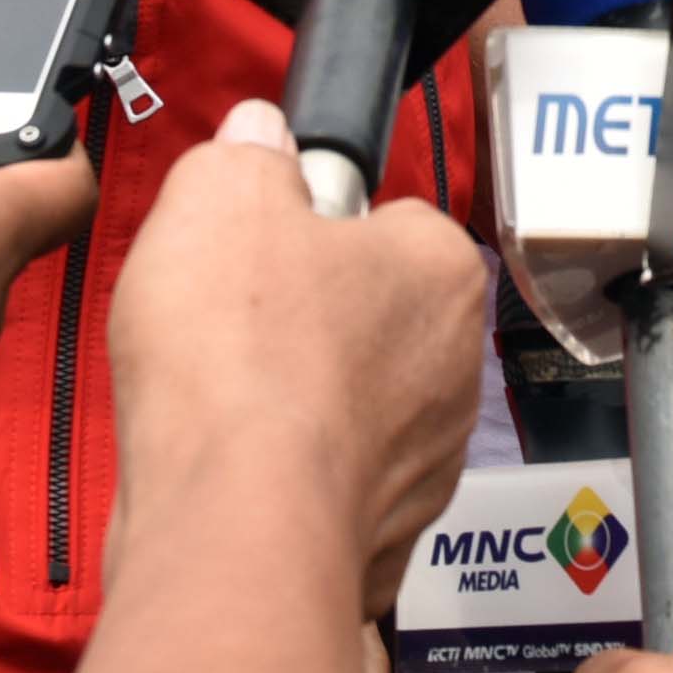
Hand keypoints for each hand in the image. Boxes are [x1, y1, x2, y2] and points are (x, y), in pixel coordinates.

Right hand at [103, 102, 485, 611]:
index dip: (314, 228)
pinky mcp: (383, 535)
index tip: (265, 243)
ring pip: (351, 408)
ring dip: (293, 404)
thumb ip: (246, 153)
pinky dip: (283, 481)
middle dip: (306, 320)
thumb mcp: (218, 195)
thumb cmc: (242, 364)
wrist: (231, 523)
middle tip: (231, 322)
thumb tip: (256, 137)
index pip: (390, 222)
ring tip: (220, 399)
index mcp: (440, 270)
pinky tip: (230, 465)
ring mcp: (426, 462)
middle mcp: (455, 367)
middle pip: (371, 317)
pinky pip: (327, 487)